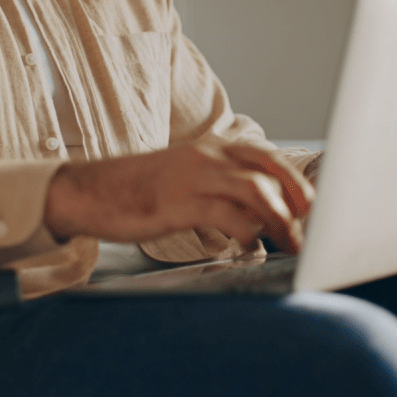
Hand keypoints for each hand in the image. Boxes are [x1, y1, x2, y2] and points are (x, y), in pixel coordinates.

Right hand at [44, 142, 314, 252]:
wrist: (85, 191)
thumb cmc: (135, 192)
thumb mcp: (183, 181)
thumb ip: (219, 191)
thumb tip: (258, 214)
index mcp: (210, 149)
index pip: (266, 157)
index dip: (295, 181)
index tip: (311, 207)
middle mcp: (207, 157)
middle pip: (270, 170)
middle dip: (298, 198)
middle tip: (310, 226)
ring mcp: (193, 178)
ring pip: (256, 190)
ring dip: (281, 219)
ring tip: (289, 243)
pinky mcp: (178, 203)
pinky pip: (227, 215)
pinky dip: (248, 232)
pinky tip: (251, 247)